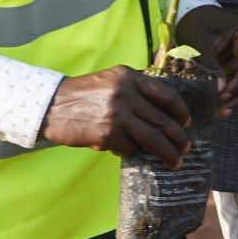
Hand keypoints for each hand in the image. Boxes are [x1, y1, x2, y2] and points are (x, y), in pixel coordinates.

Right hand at [40, 65, 191, 169]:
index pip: (166, 94)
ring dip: (167, 152)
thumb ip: (135, 87)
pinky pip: (129, 148)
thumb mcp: (111, 80)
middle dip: (178, 137)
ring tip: (174, 162)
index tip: (187, 122)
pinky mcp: (107, 134)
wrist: (50, 105)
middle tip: (186, 148)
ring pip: (153, 138)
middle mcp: (127, 94)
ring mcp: (117, 114)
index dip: (181, 111)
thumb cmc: (83, 94)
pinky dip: (130, 151)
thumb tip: (162, 107)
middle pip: (163, 120)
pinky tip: (125, 150)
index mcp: (130, 77)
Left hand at [176, 5, 237, 117]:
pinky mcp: (235, 59)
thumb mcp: (199, 42)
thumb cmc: (194, 21)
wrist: (188, 10)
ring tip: (220, 113)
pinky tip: (218, 103)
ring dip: (235, 96)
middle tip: (224, 113)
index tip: (222, 97)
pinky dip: (229, 91)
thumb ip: (211, 66)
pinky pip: (236, 78)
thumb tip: (219, 92)